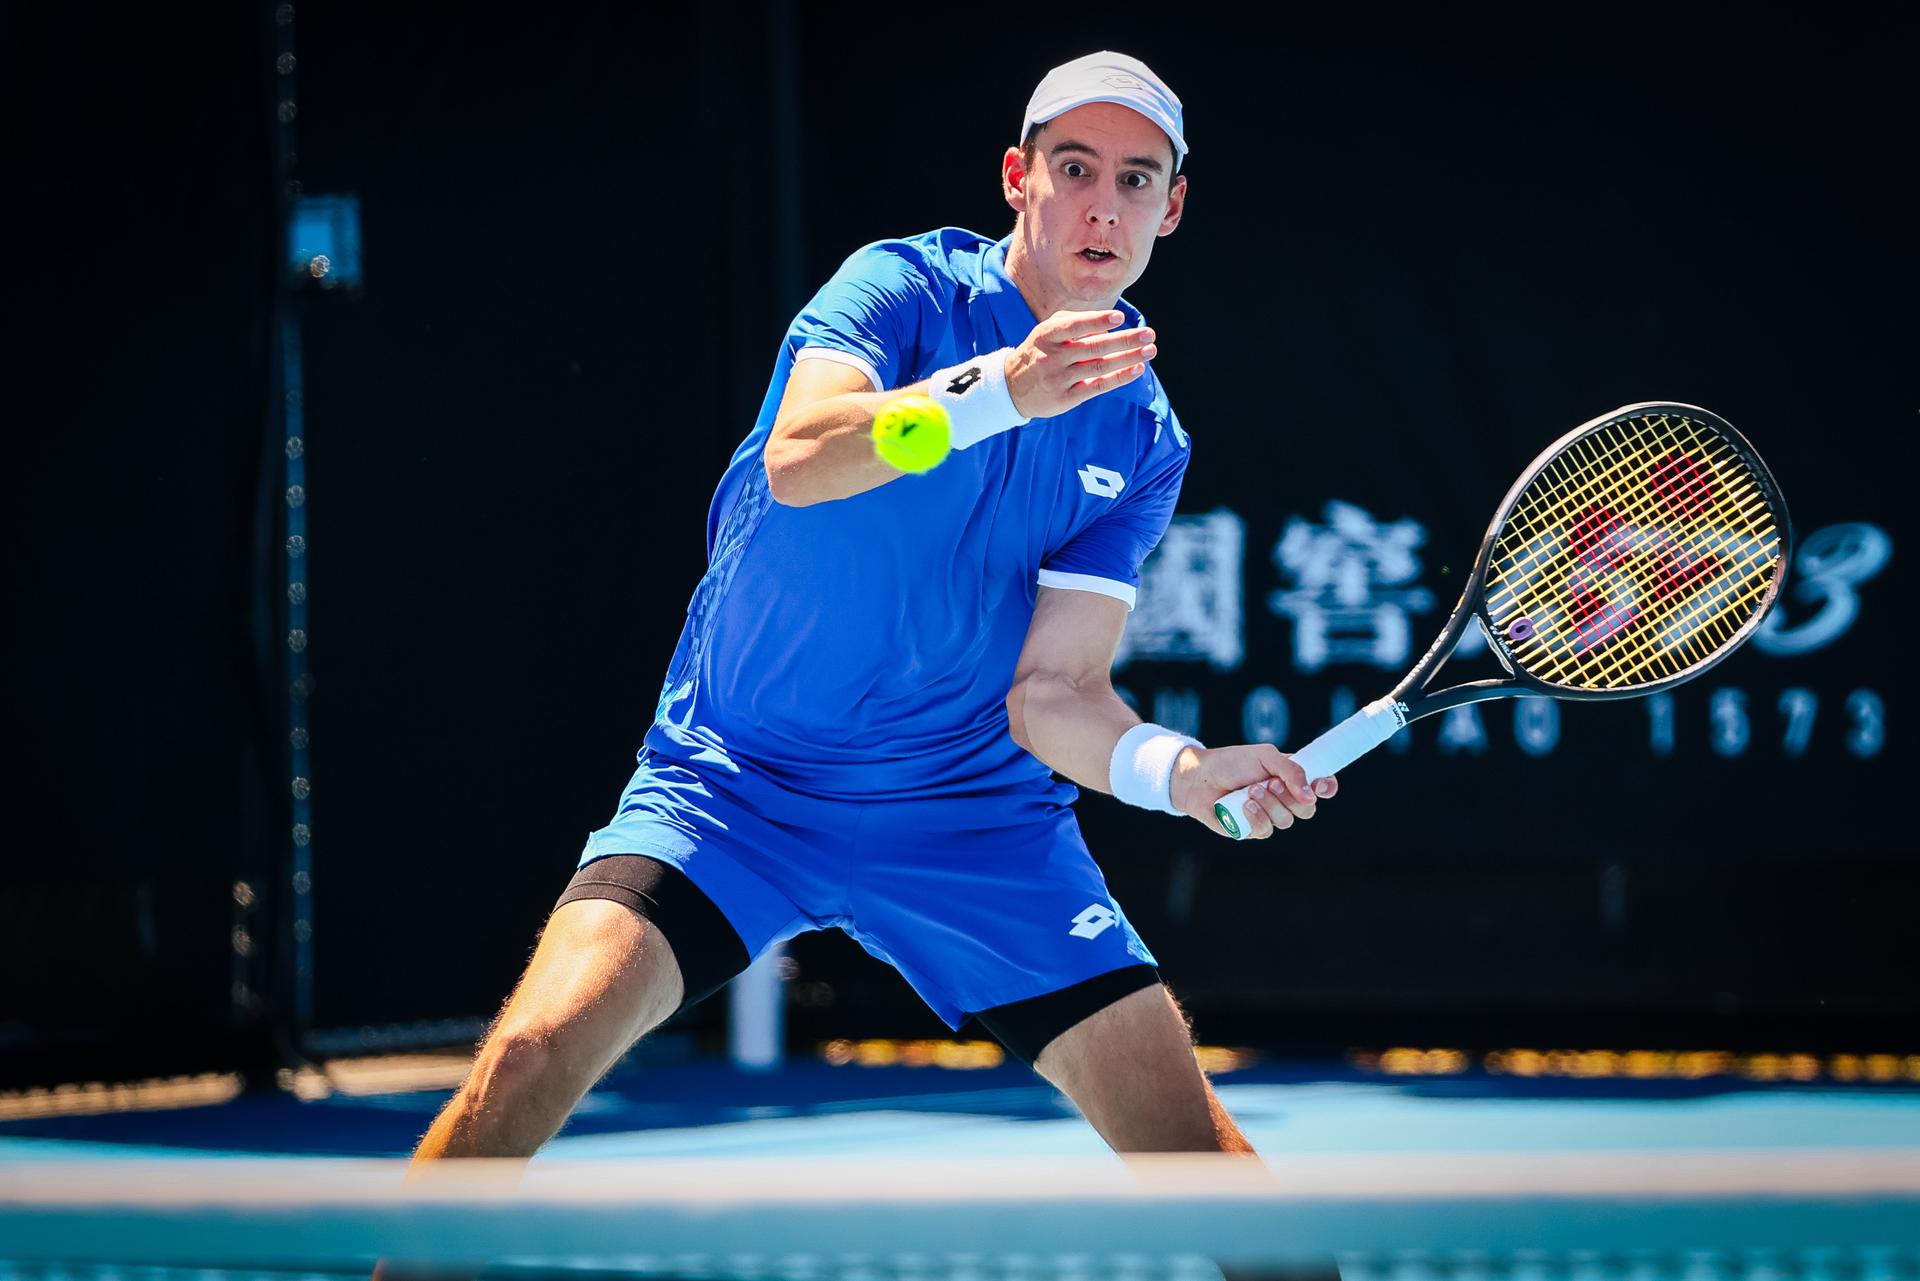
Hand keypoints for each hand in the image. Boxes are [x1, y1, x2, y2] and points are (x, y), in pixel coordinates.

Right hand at [1004, 310, 1155, 418]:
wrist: (1011, 388)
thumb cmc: (1038, 352)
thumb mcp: (1046, 331)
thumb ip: (1075, 322)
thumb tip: (1111, 323)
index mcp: (1046, 335)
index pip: (1074, 326)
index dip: (1097, 321)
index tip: (1120, 318)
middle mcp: (1051, 357)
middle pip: (1093, 347)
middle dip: (1124, 340)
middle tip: (1149, 334)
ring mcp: (1058, 380)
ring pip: (1099, 367)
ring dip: (1128, 358)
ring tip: (1150, 350)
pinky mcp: (1066, 399)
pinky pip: (1097, 386)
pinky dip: (1119, 378)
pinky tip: (1137, 369)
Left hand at [1170, 743, 1339, 838]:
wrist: (1199, 777)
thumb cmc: (1230, 763)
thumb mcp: (1264, 756)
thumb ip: (1291, 770)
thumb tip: (1311, 795)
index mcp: (1291, 778)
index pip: (1320, 786)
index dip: (1326, 788)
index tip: (1323, 786)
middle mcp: (1283, 798)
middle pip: (1307, 810)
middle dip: (1291, 797)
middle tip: (1272, 783)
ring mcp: (1268, 815)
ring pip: (1286, 821)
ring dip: (1270, 804)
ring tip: (1250, 790)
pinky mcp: (1252, 829)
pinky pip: (1266, 831)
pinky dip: (1256, 816)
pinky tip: (1244, 805)